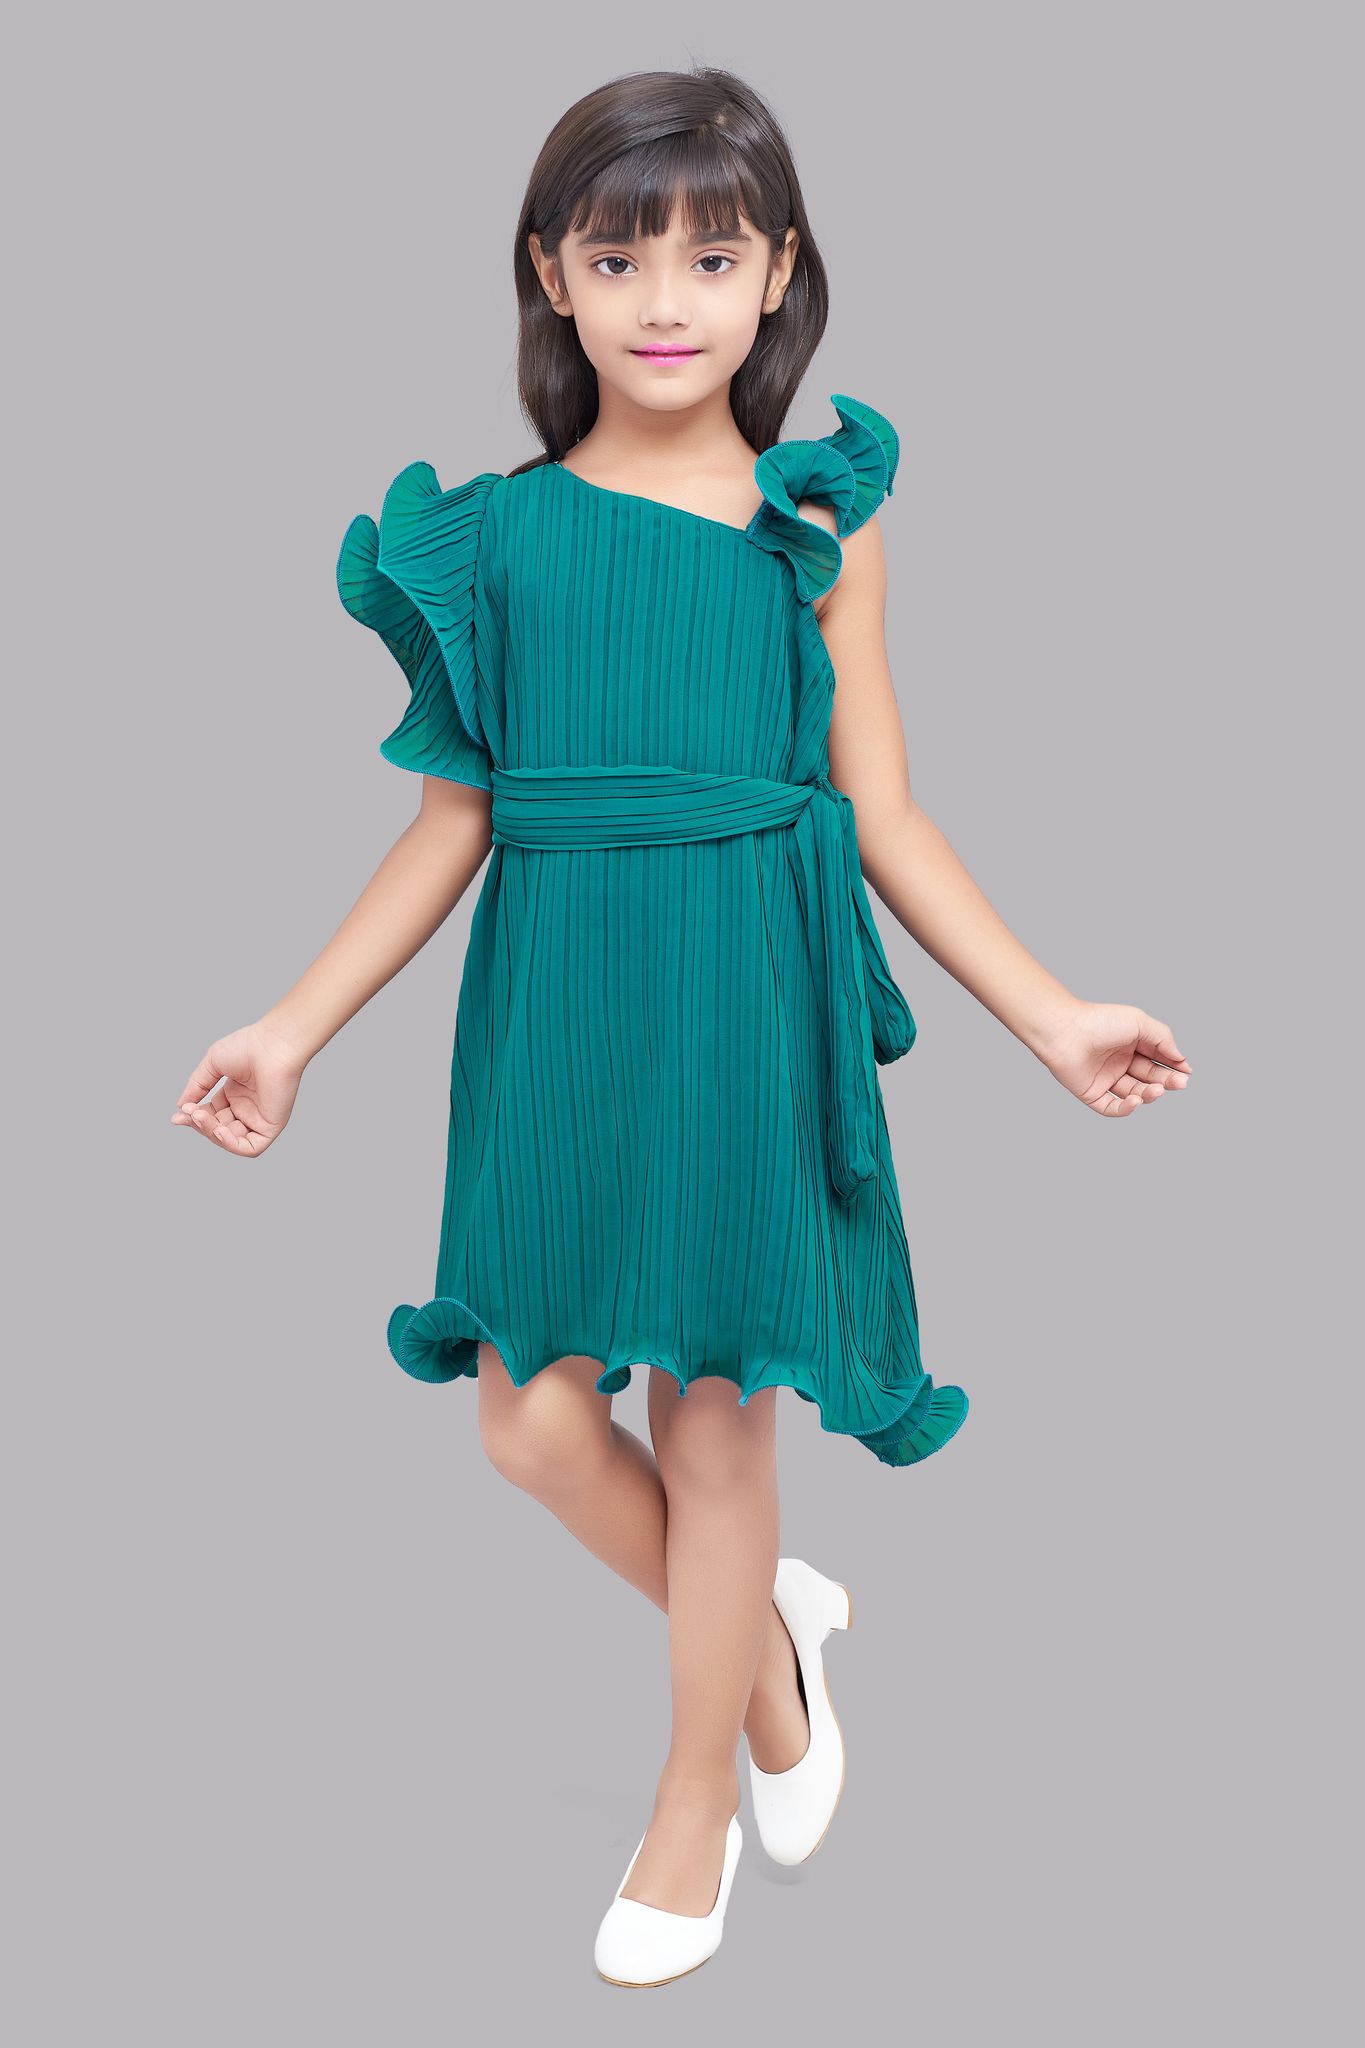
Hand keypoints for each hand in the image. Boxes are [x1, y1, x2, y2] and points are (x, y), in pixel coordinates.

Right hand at [170, 1020, 308, 1156]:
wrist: (272, 1044)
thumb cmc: (248, 1046)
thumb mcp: (212, 1065)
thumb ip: (197, 1087)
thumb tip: (181, 1107)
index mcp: (236, 1094)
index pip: (211, 1114)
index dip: (194, 1118)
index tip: (177, 1117)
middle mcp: (248, 1108)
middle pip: (218, 1128)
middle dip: (200, 1124)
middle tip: (189, 1113)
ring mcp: (260, 1118)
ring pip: (230, 1140)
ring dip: (210, 1133)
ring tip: (199, 1116)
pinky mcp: (271, 1126)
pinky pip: (250, 1148)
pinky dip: (231, 1145)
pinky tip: (219, 1131)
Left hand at [1036, 1001, 1191, 1116]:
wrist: (1066, 1031)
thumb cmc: (1100, 1021)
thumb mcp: (1140, 1023)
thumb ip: (1163, 1039)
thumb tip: (1181, 1058)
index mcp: (1130, 1044)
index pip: (1157, 1059)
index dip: (1173, 1066)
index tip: (1187, 1071)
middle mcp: (1119, 1062)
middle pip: (1150, 1077)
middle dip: (1167, 1082)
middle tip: (1180, 1084)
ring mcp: (1105, 1079)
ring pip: (1135, 1093)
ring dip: (1149, 1094)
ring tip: (1156, 1089)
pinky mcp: (1092, 1094)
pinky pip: (1112, 1107)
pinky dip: (1127, 1108)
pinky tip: (1136, 1101)